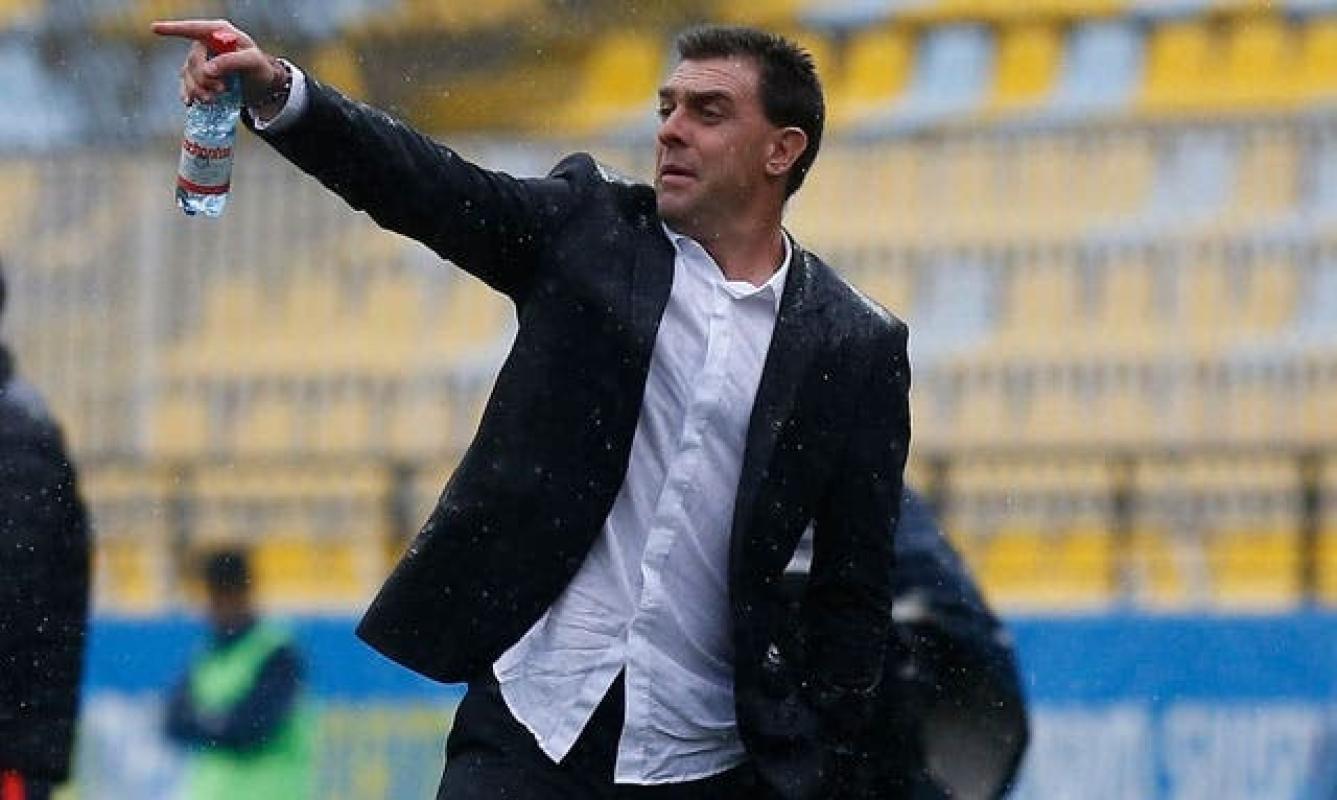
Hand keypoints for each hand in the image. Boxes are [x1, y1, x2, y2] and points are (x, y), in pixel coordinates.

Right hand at [151, 19, 283, 106]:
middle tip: (221, 90)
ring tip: (212, 100)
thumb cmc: (260, 68)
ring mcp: (201, 60)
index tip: (154, 29)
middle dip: (203, 79)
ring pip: (188, 75)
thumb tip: (207, 70)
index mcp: (219, 33)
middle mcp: (206, 44)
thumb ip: (232, 62)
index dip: (173, 29)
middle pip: (193, 61)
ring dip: (197, 90)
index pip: (193, 29)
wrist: (262, 86)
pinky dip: (189, 94)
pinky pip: (186, 84)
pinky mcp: (199, 76)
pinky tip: (191, 103)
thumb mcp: (253, 62)